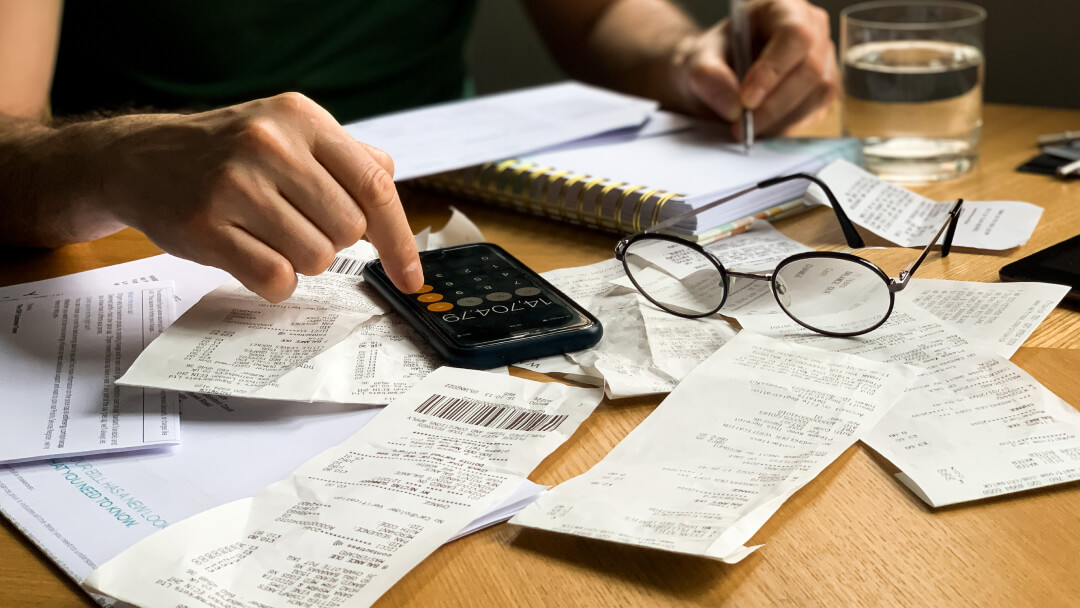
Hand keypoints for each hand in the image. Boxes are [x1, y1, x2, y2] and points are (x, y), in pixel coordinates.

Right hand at [97, 93, 422, 301]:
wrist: (140, 158)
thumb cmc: (228, 153)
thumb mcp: (288, 132)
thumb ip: (346, 158)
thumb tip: (391, 191)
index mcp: (301, 118)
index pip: (375, 185)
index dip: (400, 238)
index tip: (410, 275)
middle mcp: (270, 145)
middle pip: (348, 229)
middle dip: (332, 240)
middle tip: (296, 222)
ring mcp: (235, 185)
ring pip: (315, 258)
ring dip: (300, 259)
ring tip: (266, 232)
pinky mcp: (206, 227)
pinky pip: (276, 279)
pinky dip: (274, 281)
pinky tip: (252, 255)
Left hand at [674, 0, 837, 137]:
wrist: (718, 76)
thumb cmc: (713, 59)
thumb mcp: (697, 62)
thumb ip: (708, 77)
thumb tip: (733, 106)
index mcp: (782, 9)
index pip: (793, 35)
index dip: (773, 70)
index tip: (746, 100)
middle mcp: (812, 29)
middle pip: (810, 69)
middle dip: (774, 105)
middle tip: (742, 126)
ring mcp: (823, 59)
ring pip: (818, 94)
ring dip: (781, 119)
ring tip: (748, 128)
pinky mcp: (823, 88)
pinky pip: (816, 111)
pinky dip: (787, 125)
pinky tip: (763, 126)